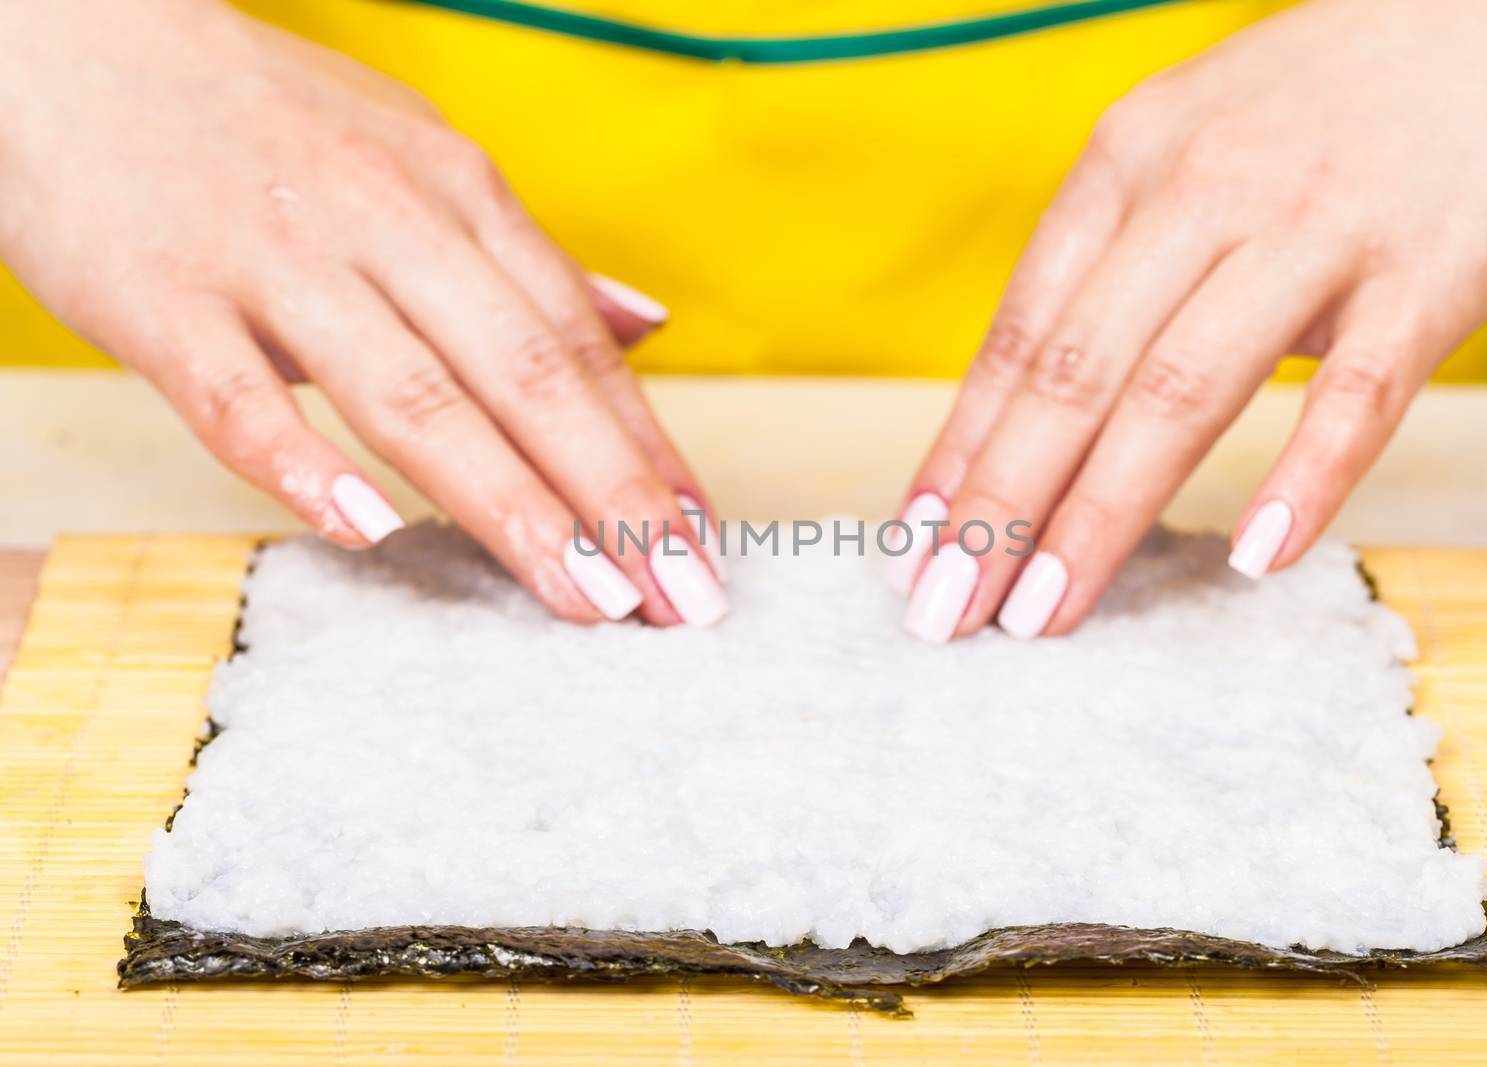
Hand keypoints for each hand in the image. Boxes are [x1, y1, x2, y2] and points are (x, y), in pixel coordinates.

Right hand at [0, 0, 725, 625]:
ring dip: (511, 507)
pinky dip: (302, 464)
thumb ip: (530, 261)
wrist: (74, 40)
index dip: (648, 446)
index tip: (704, 536)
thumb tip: (642, 325)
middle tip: (679, 597)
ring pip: (412, 400)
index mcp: (457, 196)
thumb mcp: (423, 160)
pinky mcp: (163, 299)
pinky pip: (237, 397)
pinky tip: (368, 532)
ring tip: (587, 596)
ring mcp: (277, 261)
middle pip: (524, 378)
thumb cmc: (268, 122)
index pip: (577, 341)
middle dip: (615, 497)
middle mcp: (387, 225)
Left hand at [895, 0, 1486, 642]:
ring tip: (1045, 610)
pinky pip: (1358, 394)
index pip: (1021, 333)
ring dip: (1102, 515)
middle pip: (1076, 374)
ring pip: (1183, 394)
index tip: (917, 541)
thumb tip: (1037, 401)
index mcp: (1130, 162)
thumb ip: (1119, 260)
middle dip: (1001, 504)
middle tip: (951, 607)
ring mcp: (1317, 229)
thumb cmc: (1335, 103)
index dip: (962, 447)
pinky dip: (1305, 479)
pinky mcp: (1429, 270)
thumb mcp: (1191, 147)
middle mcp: (1205, 189)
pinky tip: (1257, 556)